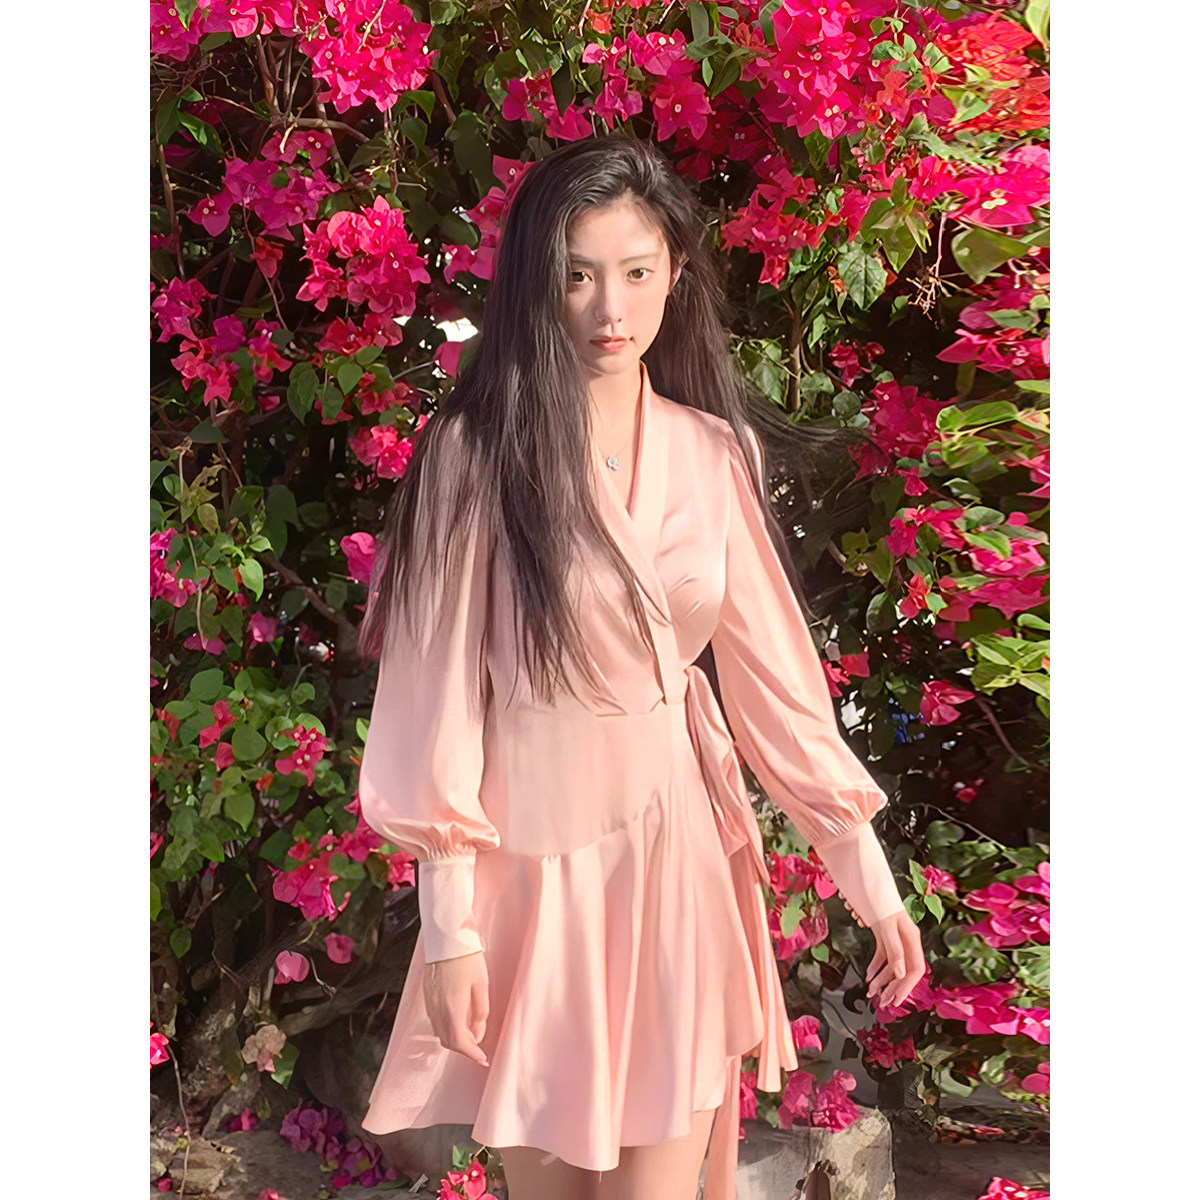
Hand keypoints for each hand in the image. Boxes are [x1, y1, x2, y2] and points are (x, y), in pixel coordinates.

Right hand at [423, 948, 490, 1065]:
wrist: (445, 940)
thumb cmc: (466, 958)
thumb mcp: (481, 984)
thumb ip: (481, 1011)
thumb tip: (478, 1032)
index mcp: (452, 1008)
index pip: (461, 1042)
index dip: (472, 1054)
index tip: (483, 1060)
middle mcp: (438, 1010)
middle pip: (449, 1041)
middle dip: (464, 1049)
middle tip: (479, 1049)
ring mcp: (430, 1005)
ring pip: (441, 1033)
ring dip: (455, 1039)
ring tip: (471, 1035)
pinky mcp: (427, 998)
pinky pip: (436, 1022)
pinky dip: (448, 1028)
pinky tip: (459, 1021)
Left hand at [860, 908, 924, 1008]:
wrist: (865, 878)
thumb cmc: (877, 898)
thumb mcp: (885, 925)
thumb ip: (894, 949)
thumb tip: (901, 975)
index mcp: (911, 938)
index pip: (915, 969)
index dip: (906, 987)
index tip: (895, 1001)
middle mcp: (905, 939)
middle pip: (904, 970)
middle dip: (893, 987)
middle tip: (881, 1003)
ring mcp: (894, 936)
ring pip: (892, 964)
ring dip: (882, 979)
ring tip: (870, 992)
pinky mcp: (883, 933)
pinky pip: (883, 954)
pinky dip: (876, 966)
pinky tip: (869, 975)